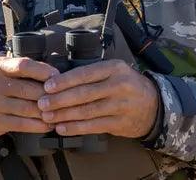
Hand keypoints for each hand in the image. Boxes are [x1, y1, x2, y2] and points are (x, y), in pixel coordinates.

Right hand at [0, 56, 58, 144]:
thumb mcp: (1, 71)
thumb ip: (21, 70)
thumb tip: (52, 73)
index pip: (23, 65)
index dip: (42, 70)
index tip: (57, 76)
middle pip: (28, 89)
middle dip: (48, 95)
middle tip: (63, 98)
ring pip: (27, 108)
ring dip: (46, 112)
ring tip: (59, 113)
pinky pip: (22, 124)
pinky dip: (38, 125)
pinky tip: (47, 125)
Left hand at [37, 60, 158, 137]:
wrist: (153, 105)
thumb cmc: (126, 85)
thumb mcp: (114, 71)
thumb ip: (92, 74)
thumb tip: (58, 79)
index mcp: (114, 68)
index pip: (85, 74)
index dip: (64, 81)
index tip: (47, 86)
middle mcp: (119, 85)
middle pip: (84, 93)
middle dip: (60, 100)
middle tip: (42, 103)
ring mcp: (121, 105)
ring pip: (87, 111)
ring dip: (64, 115)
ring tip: (48, 116)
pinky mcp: (120, 123)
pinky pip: (94, 126)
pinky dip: (76, 128)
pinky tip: (62, 128)